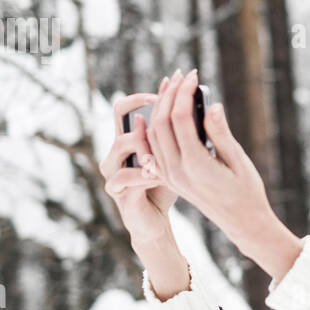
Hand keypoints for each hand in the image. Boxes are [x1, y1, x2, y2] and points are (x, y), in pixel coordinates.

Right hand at [100, 91, 176, 245]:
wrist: (155, 220)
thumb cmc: (165, 186)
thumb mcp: (175, 158)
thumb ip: (178, 135)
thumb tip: (195, 104)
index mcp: (129, 140)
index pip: (125, 107)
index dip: (143, 97)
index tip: (167, 89)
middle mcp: (117, 151)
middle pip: (121, 118)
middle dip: (146, 109)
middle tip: (166, 108)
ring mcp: (113, 170)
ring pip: (121, 144)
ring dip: (145, 143)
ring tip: (166, 146)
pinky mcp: (117, 190)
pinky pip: (125, 176)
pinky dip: (143, 174)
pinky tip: (159, 175)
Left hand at [147, 68, 274, 248]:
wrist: (241, 222)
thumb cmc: (247, 191)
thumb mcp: (238, 161)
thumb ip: (221, 134)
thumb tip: (212, 106)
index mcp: (195, 165)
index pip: (180, 118)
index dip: (184, 92)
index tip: (194, 75)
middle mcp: (176, 170)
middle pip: (161, 122)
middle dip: (169, 94)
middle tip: (182, 74)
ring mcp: (169, 175)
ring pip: (153, 133)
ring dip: (160, 106)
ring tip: (172, 86)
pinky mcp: (169, 177)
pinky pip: (153, 146)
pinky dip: (154, 125)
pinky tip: (158, 110)